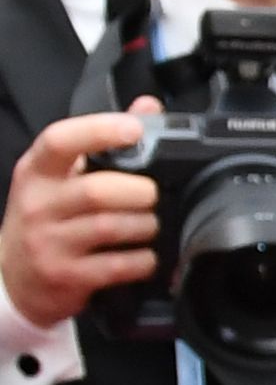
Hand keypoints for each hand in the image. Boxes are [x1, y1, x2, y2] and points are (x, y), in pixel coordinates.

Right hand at [2, 105, 161, 322]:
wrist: (15, 278)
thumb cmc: (47, 218)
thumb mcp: (61, 176)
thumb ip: (103, 141)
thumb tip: (148, 107)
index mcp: (37, 172)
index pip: (60, 142)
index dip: (100, 131)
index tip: (134, 129)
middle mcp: (38, 205)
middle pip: (97, 191)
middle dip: (139, 192)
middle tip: (150, 195)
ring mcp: (49, 243)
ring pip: (112, 227)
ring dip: (145, 225)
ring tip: (147, 224)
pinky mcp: (66, 276)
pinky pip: (118, 265)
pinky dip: (143, 259)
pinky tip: (143, 255)